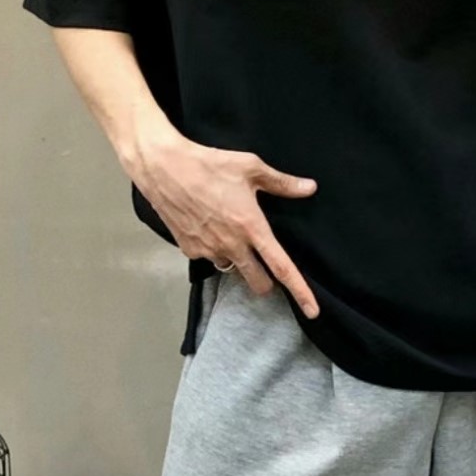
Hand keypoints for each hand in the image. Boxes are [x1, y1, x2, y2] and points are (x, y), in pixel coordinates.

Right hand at [130, 132, 320, 317]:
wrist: (163, 168)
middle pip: (257, 282)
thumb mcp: (251, 167)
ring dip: (238, 261)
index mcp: (252, 228)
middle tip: (265, 263)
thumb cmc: (209, 164)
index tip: (312, 311)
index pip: (282, 267)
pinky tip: (210, 228)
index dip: (300, 291)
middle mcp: (232, 246)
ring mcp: (208, 250)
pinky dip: (214, 249)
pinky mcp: (189, 250)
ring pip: (232, 269)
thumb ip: (282, 183)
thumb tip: (309, 188)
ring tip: (232, 235)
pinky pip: (209, 257)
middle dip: (266, 281)